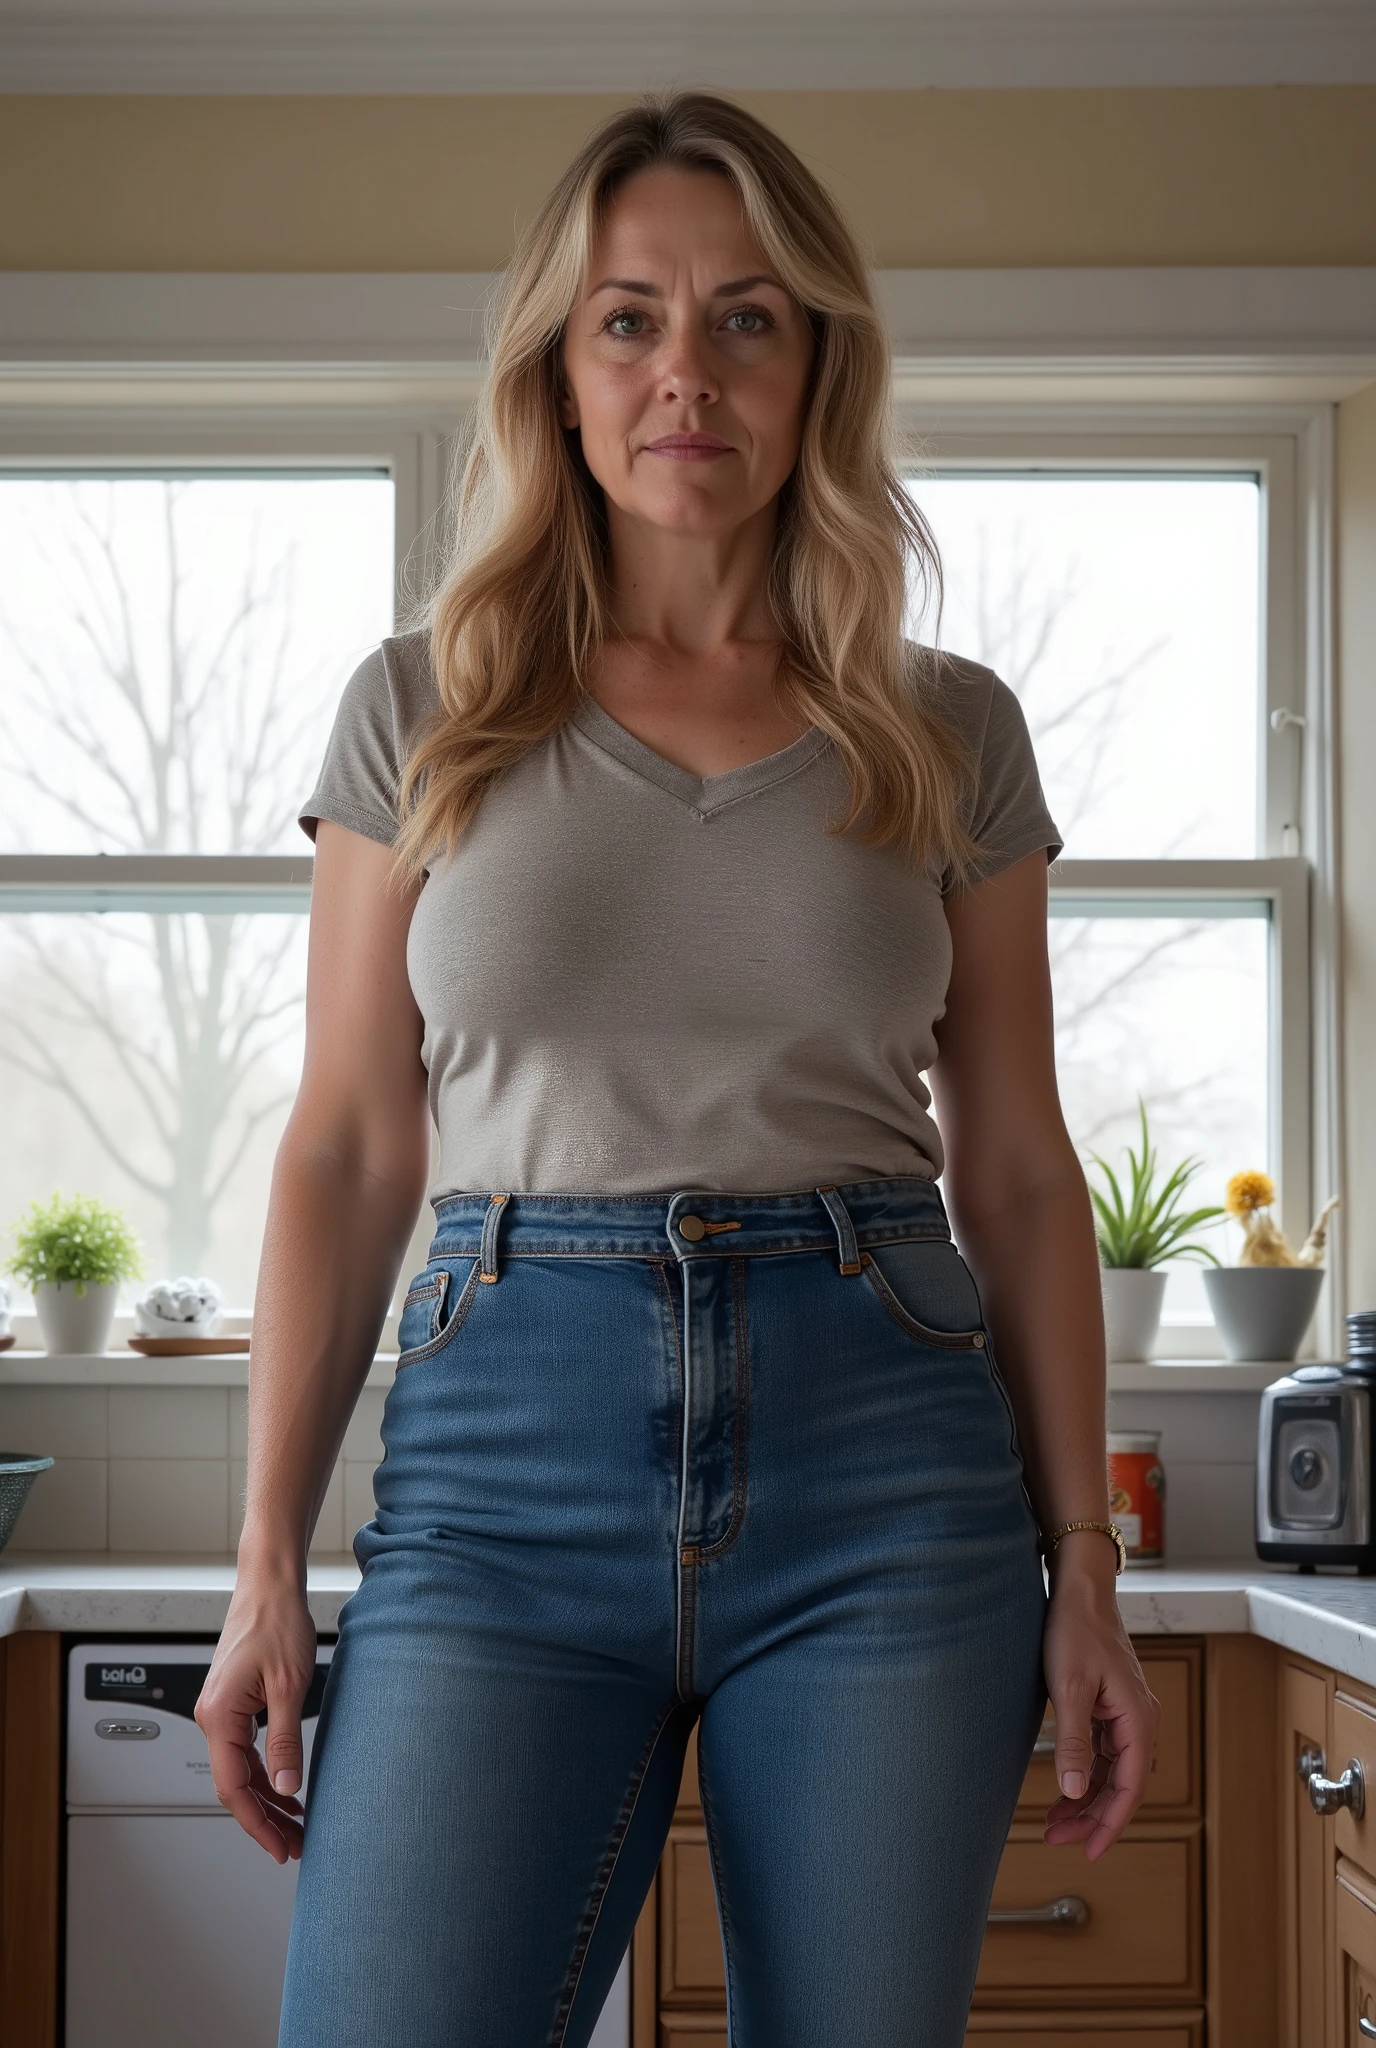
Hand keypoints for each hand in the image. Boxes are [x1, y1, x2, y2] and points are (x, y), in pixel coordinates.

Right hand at [194, 1552, 317, 1863]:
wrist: (270, 1584)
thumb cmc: (276, 1621)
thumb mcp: (290, 1686)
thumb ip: (285, 1741)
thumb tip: (287, 1786)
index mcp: (218, 1716)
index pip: (232, 1788)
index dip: (256, 1823)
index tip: (279, 1847)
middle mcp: (212, 1716)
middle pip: (234, 1785)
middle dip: (264, 1819)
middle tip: (294, 1844)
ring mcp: (221, 1710)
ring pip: (240, 1770)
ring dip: (267, 1799)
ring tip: (295, 1824)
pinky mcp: (234, 1702)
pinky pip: (244, 1749)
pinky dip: (265, 1773)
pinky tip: (286, 1787)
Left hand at [1040, 1537, 1159, 1861]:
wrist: (1079, 1590)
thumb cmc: (1076, 1630)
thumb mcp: (1069, 1687)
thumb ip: (1071, 1741)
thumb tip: (1071, 1790)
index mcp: (1138, 1719)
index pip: (1130, 1788)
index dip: (1110, 1823)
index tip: (1090, 1852)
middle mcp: (1139, 1720)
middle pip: (1122, 1785)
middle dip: (1092, 1817)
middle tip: (1057, 1840)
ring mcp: (1126, 1714)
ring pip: (1111, 1772)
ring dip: (1086, 1799)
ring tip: (1054, 1823)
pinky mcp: (1110, 1708)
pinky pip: (1103, 1754)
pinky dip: (1085, 1774)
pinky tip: (1064, 1789)